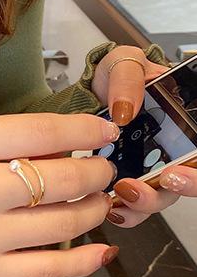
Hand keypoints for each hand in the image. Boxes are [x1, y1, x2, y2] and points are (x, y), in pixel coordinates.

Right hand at [0, 112, 121, 276]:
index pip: (40, 131)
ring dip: (92, 210)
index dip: (84, 129)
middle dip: (94, 171)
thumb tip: (62, 144)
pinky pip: (48, 270)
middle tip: (102, 170)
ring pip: (61, 223)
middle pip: (60, 178)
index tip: (105, 131)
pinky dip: (83, 261)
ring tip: (97, 202)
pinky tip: (101, 251)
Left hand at [89, 44, 191, 227]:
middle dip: (176, 189)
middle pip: (189, 180)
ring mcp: (155, 168)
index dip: (195, 171)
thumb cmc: (117, 77)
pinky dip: (127, 211)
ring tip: (124, 194)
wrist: (89, 92)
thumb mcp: (125, 64)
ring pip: (164, 198)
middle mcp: (176, 150)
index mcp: (184, 122)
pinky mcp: (132, 181)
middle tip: (153, 184)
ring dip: (147, 202)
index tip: (176, 171)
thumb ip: (129, 79)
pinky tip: (113, 206)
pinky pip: (136, 206)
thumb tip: (126, 109)